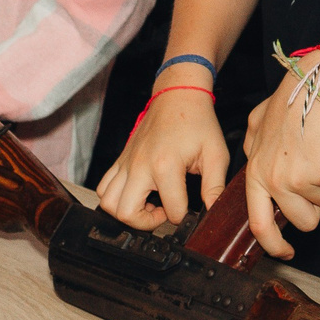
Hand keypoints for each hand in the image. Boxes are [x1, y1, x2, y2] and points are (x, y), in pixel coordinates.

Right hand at [95, 85, 226, 229]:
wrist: (178, 95)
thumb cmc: (197, 122)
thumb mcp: (216, 153)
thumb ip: (215, 185)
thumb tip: (214, 210)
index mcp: (166, 164)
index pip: (172, 210)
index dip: (183, 216)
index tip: (189, 209)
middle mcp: (140, 165)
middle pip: (125, 212)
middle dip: (146, 223)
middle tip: (163, 213)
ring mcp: (127, 163)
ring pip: (108, 203)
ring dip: (127, 211)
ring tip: (149, 205)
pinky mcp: (120, 160)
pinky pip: (103, 187)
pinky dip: (115, 198)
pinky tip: (138, 193)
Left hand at [240, 74, 319, 260]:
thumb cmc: (296, 98)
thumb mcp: (260, 122)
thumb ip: (255, 146)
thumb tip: (255, 159)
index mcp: (256, 171)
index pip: (258, 222)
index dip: (273, 243)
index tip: (285, 252)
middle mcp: (273, 181)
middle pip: (302, 221)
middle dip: (316, 207)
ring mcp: (297, 181)